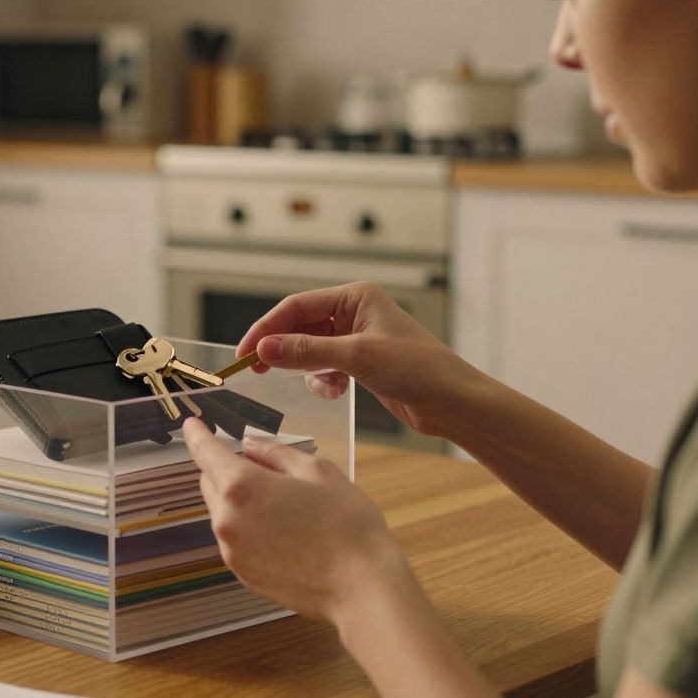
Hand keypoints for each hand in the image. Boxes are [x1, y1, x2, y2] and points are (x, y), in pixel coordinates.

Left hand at [181, 417, 409, 623]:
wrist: (361, 589)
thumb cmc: (347, 526)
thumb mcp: (318, 472)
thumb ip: (277, 455)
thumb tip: (251, 446)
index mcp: (241, 487)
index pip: (205, 452)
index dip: (197, 435)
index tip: (192, 426)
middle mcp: (227, 521)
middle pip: (211, 483)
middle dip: (229, 471)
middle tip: (270, 473)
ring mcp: (232, 552)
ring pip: (224, 514)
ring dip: (241, 504)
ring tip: (288, 511)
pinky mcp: (243, 575)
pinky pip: (236, 542)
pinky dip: (250, 532)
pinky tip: (287, 537)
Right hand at [235, 282, 482, 437]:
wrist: (453, 402)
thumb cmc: (418, 369)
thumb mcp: (356, 357)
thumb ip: (307, 351)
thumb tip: (264, 349)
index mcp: (356, 296)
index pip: (297, 306)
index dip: (267, 328)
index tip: (245, 352)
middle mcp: (355, 312)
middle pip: (300, 326)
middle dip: (281, 349)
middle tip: (256, 370)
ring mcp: (357, 338)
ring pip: (310, 349)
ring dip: (307, 369)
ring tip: (321, 385)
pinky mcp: (360, 363)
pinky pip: (324, 366)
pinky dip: (323, 380)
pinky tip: (338, 391)